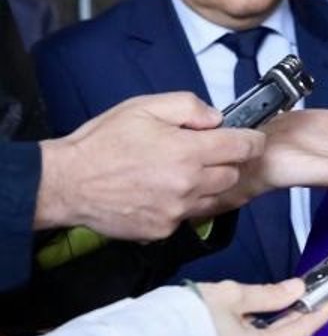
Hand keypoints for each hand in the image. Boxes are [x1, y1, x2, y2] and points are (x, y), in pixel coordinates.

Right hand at [36, 92, 263, 237]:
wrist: (67, 182)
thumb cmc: (103, 143)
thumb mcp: (145, 107)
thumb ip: (188, 107)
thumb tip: (216, 119)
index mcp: (188, 152)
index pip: (243, 147)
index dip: (252, 140)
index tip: (251, 138)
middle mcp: (188, 184)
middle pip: (232, 175)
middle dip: (226, 162)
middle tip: (203, 153)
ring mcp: (177, 210)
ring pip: (215, 198)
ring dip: (208, 184)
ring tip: (182, 172)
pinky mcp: (164, 229)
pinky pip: (190, 216)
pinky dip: (185, 204)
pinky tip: (164, 191)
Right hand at [195, 279, 327, 335]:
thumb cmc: (189, 318)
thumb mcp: (232, 296)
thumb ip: (269, 294)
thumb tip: (297, 288)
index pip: (303, 330)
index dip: (323, 311)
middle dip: (301, 315)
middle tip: (313, 292)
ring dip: (281, 323)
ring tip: (289, 299)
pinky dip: (263, 332)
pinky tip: (263, 316)